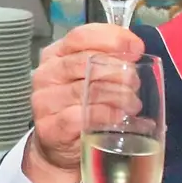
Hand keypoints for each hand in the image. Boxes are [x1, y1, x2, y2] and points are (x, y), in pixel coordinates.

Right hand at [23, 23, 144, 182]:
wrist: (59, 146)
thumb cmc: (80, 105)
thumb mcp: (91, 77)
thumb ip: (109, 60)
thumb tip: (136, 50)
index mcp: (55, 54)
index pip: (81, 35)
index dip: (112, 38)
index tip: (137, 48)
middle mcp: (46, 74)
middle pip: (85, 62)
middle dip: (118, 70)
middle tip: (135, 82)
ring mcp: (45, 101)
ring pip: (85, 90)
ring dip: (117, 95)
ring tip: (133, 103)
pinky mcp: (49, 128)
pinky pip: (79, 117)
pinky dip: (104, 115)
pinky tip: (119, 118)